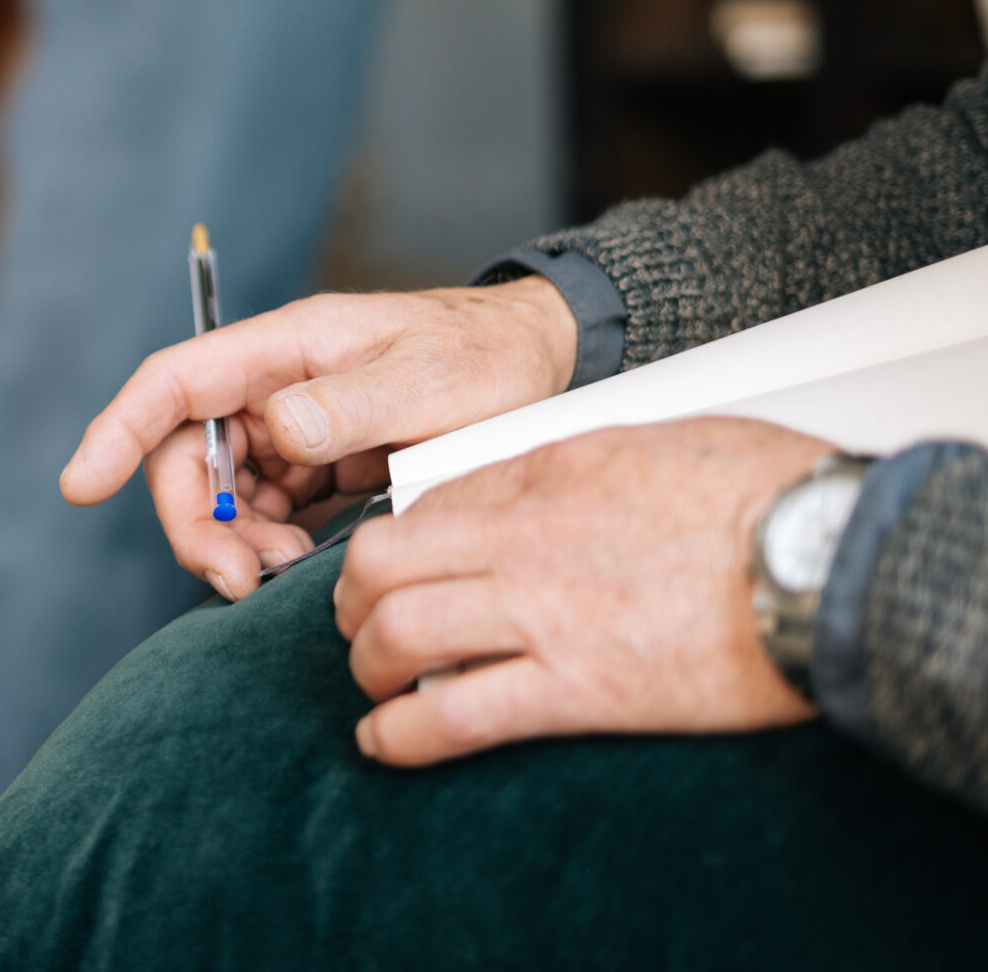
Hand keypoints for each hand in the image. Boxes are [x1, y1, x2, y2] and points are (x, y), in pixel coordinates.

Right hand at [60, 279, 576, 600]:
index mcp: (287, 347)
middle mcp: (275, 384)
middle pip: (187, 453)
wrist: (543, 363)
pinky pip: (265, 510)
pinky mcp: (317, 462)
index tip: (80, 487)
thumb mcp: (430, 383)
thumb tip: (275, 430)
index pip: (175, 383)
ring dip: (236, 542)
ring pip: (222, 491)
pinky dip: (268, 545)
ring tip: (290, 573)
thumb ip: (350, 406)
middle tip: (240, 582)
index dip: (117, 431)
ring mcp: (293, 425)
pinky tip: (302, 566)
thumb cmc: (488, 358)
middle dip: (197, 523)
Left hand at [336, 417, 832, 765]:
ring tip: (377, 685)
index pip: (425, 503)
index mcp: (544, 474)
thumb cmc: (764, 491)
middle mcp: (523, 540)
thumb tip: (545, 483)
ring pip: (397, 634)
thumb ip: (581, 463)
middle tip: (361, 624)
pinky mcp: (576, 689)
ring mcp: (542, 614)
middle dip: (353, 600)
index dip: (396, 542)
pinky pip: (455, 713)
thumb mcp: (654, 440)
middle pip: (381, 564)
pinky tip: (386, 741)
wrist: (827, 555)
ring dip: (369, 666)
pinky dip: (402, 733)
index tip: (397, 570)